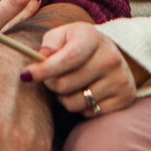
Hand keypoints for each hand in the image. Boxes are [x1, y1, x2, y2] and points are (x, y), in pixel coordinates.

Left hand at [22, 23, 136, 117]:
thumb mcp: (61, 37)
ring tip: (72, 84)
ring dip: (65, 98)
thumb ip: (49, 45)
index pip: (68, 58)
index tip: (25, 76)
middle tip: (53, 77)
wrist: (109, 54)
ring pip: (75, 103)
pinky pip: (89, 113)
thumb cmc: (76, 45)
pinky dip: (82, 107)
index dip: (45, 69)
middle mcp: (111, 57)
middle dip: (51, 84)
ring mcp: (121, 79)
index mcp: (93, 37)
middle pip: (66, 84)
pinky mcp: (125, 98)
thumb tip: (42, 58)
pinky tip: (87, 92)